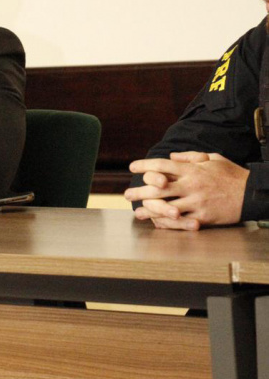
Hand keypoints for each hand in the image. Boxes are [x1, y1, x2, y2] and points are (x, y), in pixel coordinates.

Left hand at [125, 152, 246, 228]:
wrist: (252, 194)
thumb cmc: (232, 175)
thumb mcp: (213, 158)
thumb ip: (190, 157)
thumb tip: (171, 155)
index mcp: (192, 170)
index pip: (161, 165)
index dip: (144, 165)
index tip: (131, 167)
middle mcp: (191, 185)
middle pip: (157, 188)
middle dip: (139, 191)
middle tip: (126, 194)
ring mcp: (196, 202)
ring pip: (165, 206)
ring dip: (148, 210)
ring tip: (137, 212)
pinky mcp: (202, 216)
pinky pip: (179, 221)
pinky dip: (165, 222)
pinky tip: (155, 223)